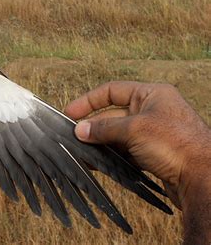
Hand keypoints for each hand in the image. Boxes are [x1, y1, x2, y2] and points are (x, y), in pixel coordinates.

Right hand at [64, 81, 210, 208]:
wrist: (203, 178)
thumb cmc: (174, 144)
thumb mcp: (133, 129)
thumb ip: (104, 128)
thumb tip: (79, 130)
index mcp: (151, 94)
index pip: (111, 90)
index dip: (88, 101)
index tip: (70, 113)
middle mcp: (152, 110)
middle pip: (112, 114)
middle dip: (93, 126)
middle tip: (72, 137)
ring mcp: (153, 132)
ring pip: (118, 135)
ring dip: (99, 143)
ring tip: (80, 152)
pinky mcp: (153, 153)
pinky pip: (125, 150)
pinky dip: (111, 155)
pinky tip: (96, 163)